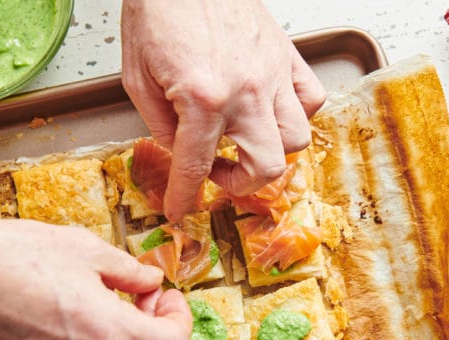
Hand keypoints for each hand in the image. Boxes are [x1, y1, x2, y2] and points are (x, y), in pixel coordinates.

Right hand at [0, 217, 191, 339]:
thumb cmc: (14, 255)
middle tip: (140, 289)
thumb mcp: (87, 250)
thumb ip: (131, 272)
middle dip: (151, 321)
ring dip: (122, 332)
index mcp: (107, 334)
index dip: (180, 318)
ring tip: (104, 294)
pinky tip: (75, 311)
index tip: (169, 296)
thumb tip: (152, 282)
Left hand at [121, 0, 325, 221]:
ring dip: (273, 152)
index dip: (185, 197)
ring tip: (248, 142)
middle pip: (266, 167)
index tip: (181, 210)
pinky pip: (311, 97)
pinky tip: (273, 111)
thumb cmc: (159, 11)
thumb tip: (181, 151)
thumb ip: (160, 125)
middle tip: (220, 173)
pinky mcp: (286, 56)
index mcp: (203, 99)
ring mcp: (272, 74)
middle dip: (241, 183)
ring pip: (297, 138)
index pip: (196, 167)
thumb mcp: (137, 77)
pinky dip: (298, 114)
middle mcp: (246, 93)